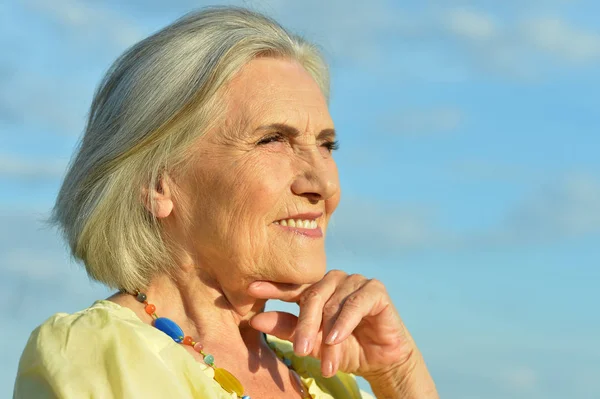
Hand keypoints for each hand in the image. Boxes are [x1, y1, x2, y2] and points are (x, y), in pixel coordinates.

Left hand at [247, 270, 416, 378]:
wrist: (381, 361)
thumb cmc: (345, 348)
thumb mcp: (312, 343)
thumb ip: (287, 329)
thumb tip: (255, 320)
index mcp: (316, 289)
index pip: (292, 287)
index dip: (272, 288)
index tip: (250, 290)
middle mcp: (334, 280)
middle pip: (312, 297)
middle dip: (305, 326)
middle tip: (299, 351)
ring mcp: (355, 281)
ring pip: (333, 305)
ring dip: (329, 336)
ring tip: (327, 362)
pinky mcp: (375, 289)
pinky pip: (355, 303)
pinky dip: (345, 323)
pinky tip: (336, 339)